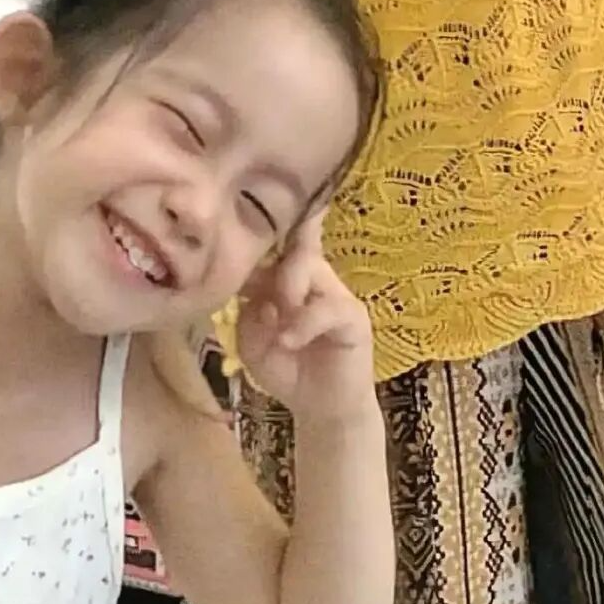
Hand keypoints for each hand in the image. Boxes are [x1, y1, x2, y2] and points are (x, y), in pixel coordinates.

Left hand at [236, 215, 372, 423]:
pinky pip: (328, 307)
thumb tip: (255, 289)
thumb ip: (249, 310)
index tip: (256, 194)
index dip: (272, 219)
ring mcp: (336, 292)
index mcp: (287, 276)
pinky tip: (290, 341)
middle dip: (270, 262)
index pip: (280, 240)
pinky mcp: (353, 316)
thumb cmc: (287, 367)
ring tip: (277, 324)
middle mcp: (313, 275)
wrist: (321, 409)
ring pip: (309, 267)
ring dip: (286, 291)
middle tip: (255, 291)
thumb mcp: (253, 340)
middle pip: (291, 245)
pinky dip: (303, 323)